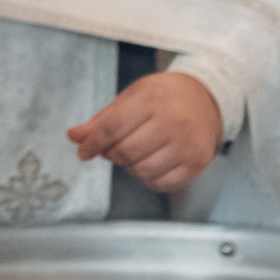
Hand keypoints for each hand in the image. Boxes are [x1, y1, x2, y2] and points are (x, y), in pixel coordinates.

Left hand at [67, 72, 221, 192]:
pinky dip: (148, 178)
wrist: (205, 98)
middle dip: (111, 154)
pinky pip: (160, 183)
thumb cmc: (163, 96)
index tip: (83, 152)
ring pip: (141, 171)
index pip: (111, 129)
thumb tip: (74, 137)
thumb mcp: (132, 97)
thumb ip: (102, 119)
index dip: (92, 144)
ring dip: (130, 167)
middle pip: (125, 152)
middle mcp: (173, 122)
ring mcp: (187, 144)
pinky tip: (151, 161)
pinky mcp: (197, 162)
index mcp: (152, 99)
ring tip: (135, 152)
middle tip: (113, 148)